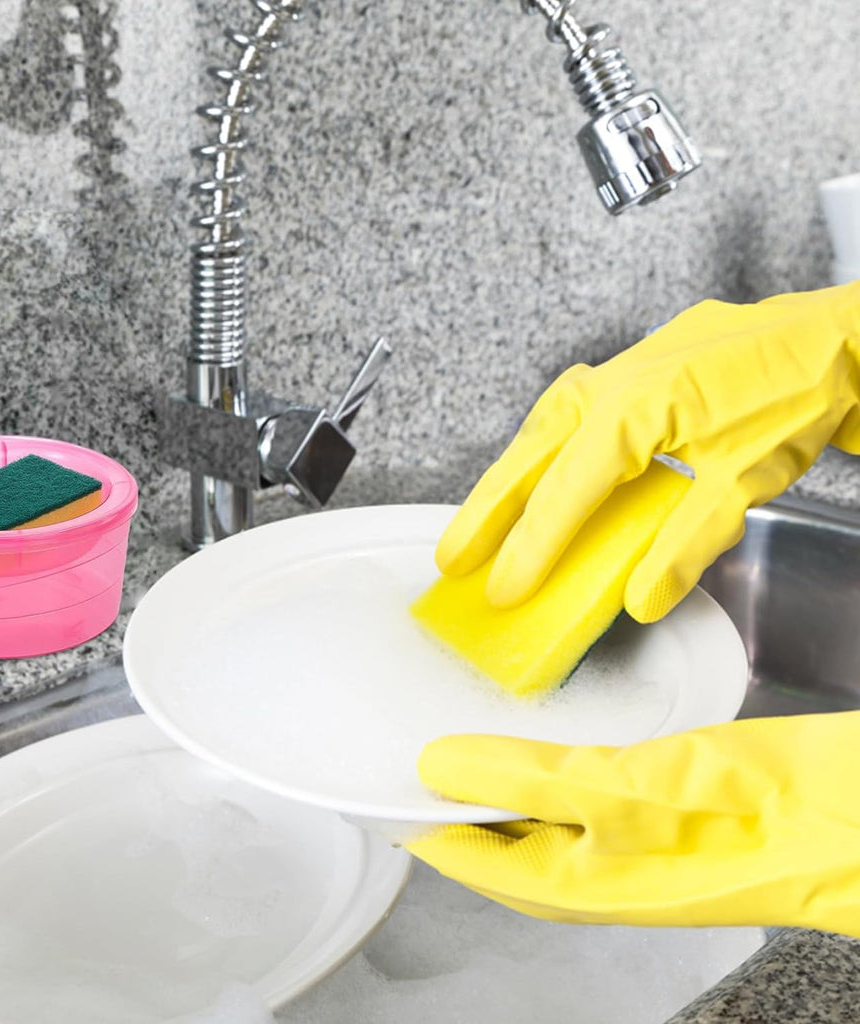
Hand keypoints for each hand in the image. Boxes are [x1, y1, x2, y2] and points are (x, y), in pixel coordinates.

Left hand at [408, 713, 859, 936]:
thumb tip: (435, 765)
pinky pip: (560, 780)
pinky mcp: (637, 803)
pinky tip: (526, 718)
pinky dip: (530, 754)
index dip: (405, 811)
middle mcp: (572, 866)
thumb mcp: (611, 789)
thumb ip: (516, 776)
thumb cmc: (739, 822)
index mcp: (555, 883)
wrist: (839, 821)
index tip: (368, 774)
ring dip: (482, 768)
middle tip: (398, 737)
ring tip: (446, 720)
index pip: (449, 850)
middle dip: (437, 787)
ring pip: (516, 804)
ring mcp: (605, 836)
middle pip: (478, 829)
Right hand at [437, 282, 859, 621]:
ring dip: (502, 480)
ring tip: (476, 523)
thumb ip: (688, 545)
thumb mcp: (743, 482)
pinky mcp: (622, 374)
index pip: (562, 496)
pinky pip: (560, 416)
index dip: (527, 550)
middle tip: (451, 559)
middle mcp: (607, 386)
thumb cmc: (792, 393)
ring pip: (536, 432)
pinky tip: (531, 474)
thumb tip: (643, 598)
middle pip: (525, 458)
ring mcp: (611, 373)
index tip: (503, 590)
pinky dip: (536, 452)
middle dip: (483, 513)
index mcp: (631, 411)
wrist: (828, 339)